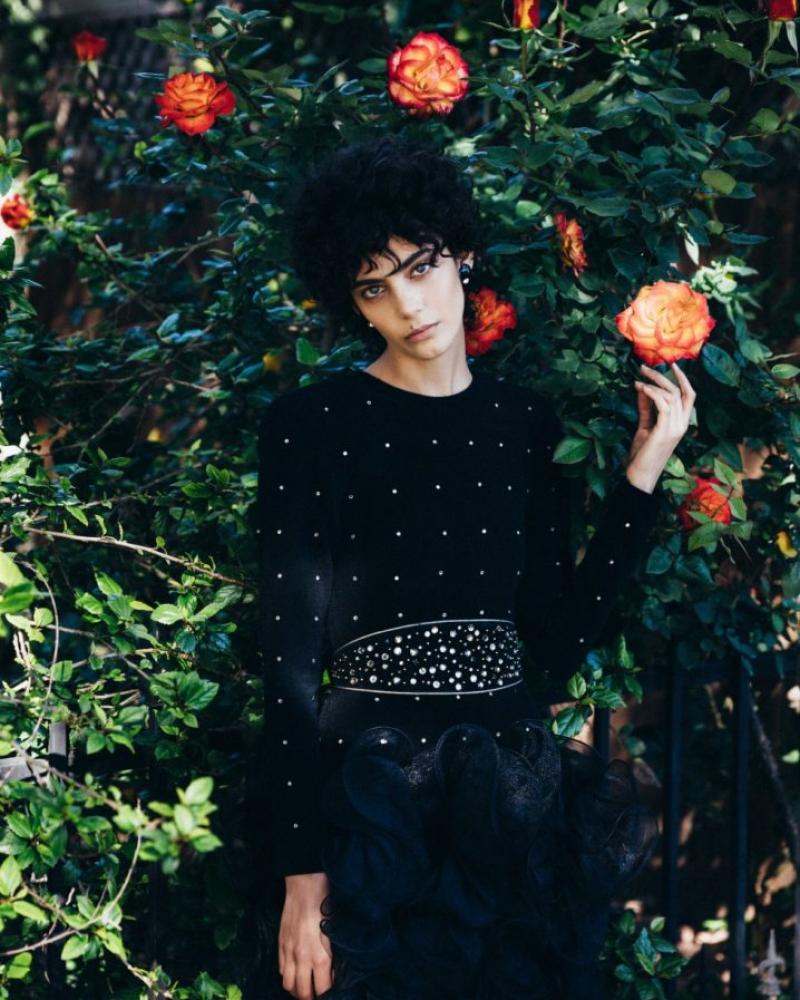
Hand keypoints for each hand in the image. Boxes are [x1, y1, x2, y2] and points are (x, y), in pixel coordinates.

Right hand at [279, 872, 333, 999]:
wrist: (305, 886)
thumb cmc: (325, 906)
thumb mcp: (335, 933)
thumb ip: (333, 956)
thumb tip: (333, 973)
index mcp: (320, 957)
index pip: (322, 990)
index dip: (327, 994)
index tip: (331, 991)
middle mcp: (302, 959)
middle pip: (302, 993)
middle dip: (311, 998)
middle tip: (318, 994)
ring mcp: (289, 952)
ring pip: (288, 985)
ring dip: (296, 990)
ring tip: (305, 987)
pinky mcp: (280, 945)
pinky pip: (281, 970)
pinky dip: (288, 975)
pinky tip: (296, 971)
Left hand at [626, 361, 695, 492]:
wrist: (640, 474)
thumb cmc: (643, 453)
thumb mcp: (646, 425)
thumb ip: (646, 408)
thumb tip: (643, 387)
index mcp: (681, 423)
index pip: (689, 395)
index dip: (683, 379)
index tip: (671, 365)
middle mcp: (682, 424)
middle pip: (680, 391)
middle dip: (662, 376)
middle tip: (644, 367)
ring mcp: (676, 428)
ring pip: (671, 395)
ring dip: (654, 383)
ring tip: (639, 377)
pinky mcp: (665, 431)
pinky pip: (663, 405)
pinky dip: (652, 393)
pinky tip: (641, 388)